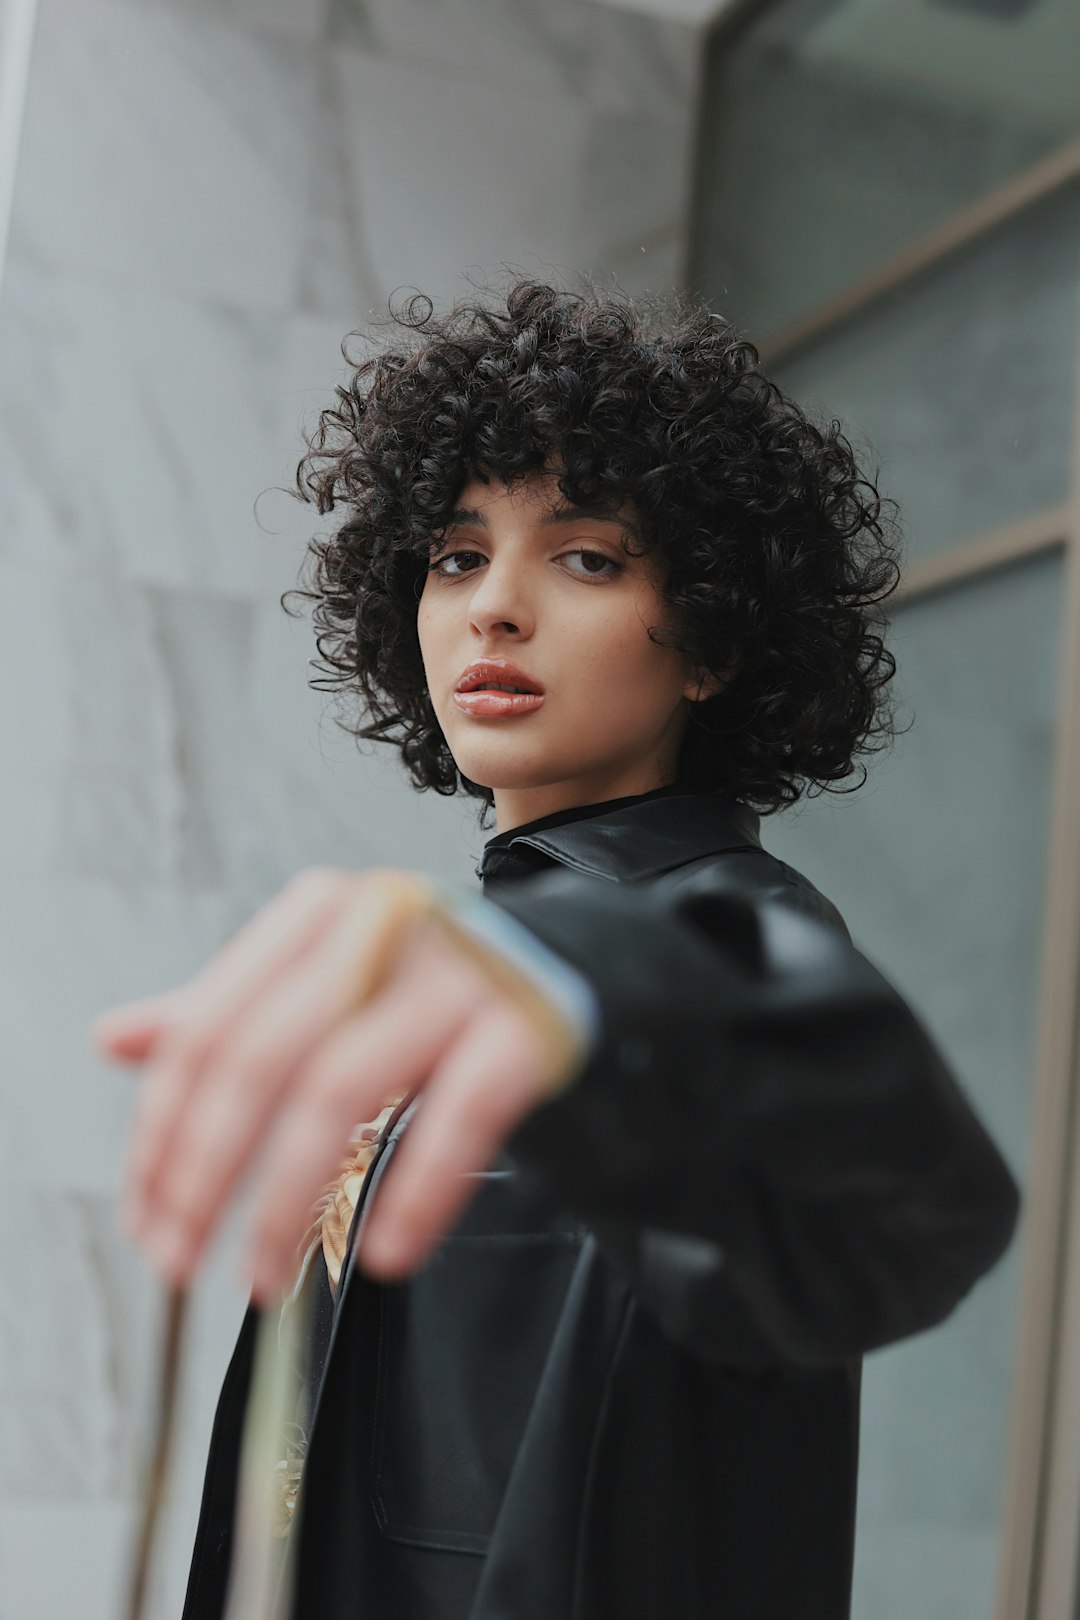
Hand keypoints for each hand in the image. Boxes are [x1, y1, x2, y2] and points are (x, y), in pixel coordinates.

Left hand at [89, 866, 566, 1302]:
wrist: (588, 961)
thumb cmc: (440, 986)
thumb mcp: (332, 985)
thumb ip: (229, 1012)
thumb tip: (114, 1039)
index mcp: (322, 914)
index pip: (209, 1029)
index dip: (164, 1132)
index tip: (147, 1215)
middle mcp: (383, 926)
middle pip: (260, 1058)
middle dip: (206, 1173)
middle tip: (180, 1261)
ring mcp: (457, 971)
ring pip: (341, 1088)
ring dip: (288, 1196)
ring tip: (264, 1276)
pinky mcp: (526, 1022)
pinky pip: (458, 1113)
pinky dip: (417, 1187)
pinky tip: (387, 1251)